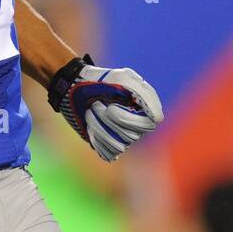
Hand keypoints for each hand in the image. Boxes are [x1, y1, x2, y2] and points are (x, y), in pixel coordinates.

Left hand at [48, 58, 163, 161]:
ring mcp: (121, 135)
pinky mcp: (108, 144)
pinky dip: (96, 138)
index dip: (129, 119)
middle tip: (96, 104)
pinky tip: (89, 125)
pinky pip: (109, 152)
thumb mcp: (122, 79)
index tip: (111, 108)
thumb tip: (158, 119)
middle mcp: (136, 124)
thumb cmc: (99, 81)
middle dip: (109, 120)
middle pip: (132, 135)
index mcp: (143, 108)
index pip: (148, 124)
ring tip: (91, 111)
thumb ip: (144, 94)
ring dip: (100, 127)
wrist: (73, 87)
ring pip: (119, 145)